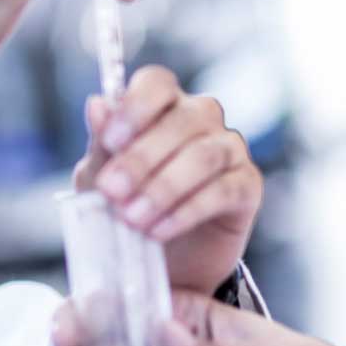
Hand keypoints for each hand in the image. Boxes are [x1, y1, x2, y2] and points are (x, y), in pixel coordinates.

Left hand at [74, 66, 261, 296]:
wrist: (164, 262)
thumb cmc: (131, 208)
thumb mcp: (102, 180)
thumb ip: (102, 144)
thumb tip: (97, 104)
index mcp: (164, 106)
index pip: (157, 83)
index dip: (135, 107)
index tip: (111, 141)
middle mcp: (202, 119)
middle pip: (182, 120)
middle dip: (141, 158)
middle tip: (112, 191)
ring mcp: (230, 149)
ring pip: (204, 155)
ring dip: (163, 188)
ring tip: (132, 218)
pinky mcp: (247, 186)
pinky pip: (223, 190)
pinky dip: (186, 212)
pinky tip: (158, 230)